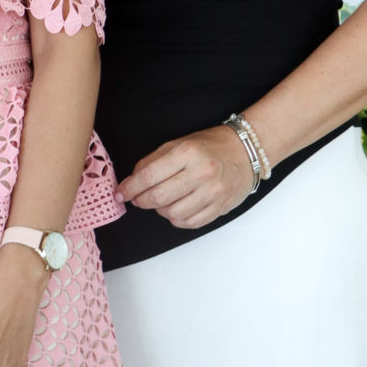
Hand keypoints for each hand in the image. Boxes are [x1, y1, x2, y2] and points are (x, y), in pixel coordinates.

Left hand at [121, 124, 256, 229]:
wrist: (245, 153)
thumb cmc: (209, 146)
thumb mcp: (178, 144)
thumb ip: (153, 161)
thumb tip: (131, 182)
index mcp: (188, 153)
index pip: (149, 176)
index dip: (130, 188)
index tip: (121, 193)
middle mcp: (201, 173)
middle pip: (159, 197)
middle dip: (141, 201)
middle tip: (137, 199)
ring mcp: (213, 193)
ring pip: (173, 213)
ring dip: (160, 210)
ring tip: (161, 201)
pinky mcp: (220, 207)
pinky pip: (190, 222)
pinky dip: (177, 219)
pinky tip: (176, 209)